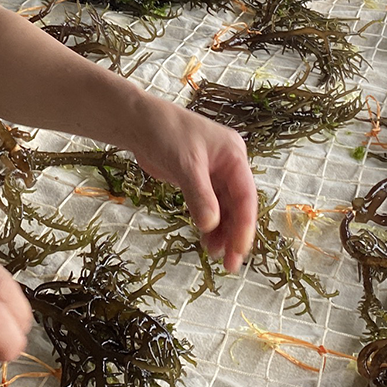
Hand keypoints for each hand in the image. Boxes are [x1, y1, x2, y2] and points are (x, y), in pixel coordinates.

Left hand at [128, 101, 256, 271]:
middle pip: (238, 205)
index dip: (244, 225)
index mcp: (234, 155)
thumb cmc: (167, 133)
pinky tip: (206, 240)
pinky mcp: (199, 180)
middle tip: (230, 264)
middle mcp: (229, 165)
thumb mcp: (185, 165)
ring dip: (221, 232)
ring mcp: (214, 173)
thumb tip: (211, 227)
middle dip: (235, 234)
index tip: (239, 250)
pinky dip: (209, 223)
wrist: (140, 122)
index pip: (246, 195)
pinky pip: (210, 206)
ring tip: (213, 255)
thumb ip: (199, 196)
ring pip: (224, 209)